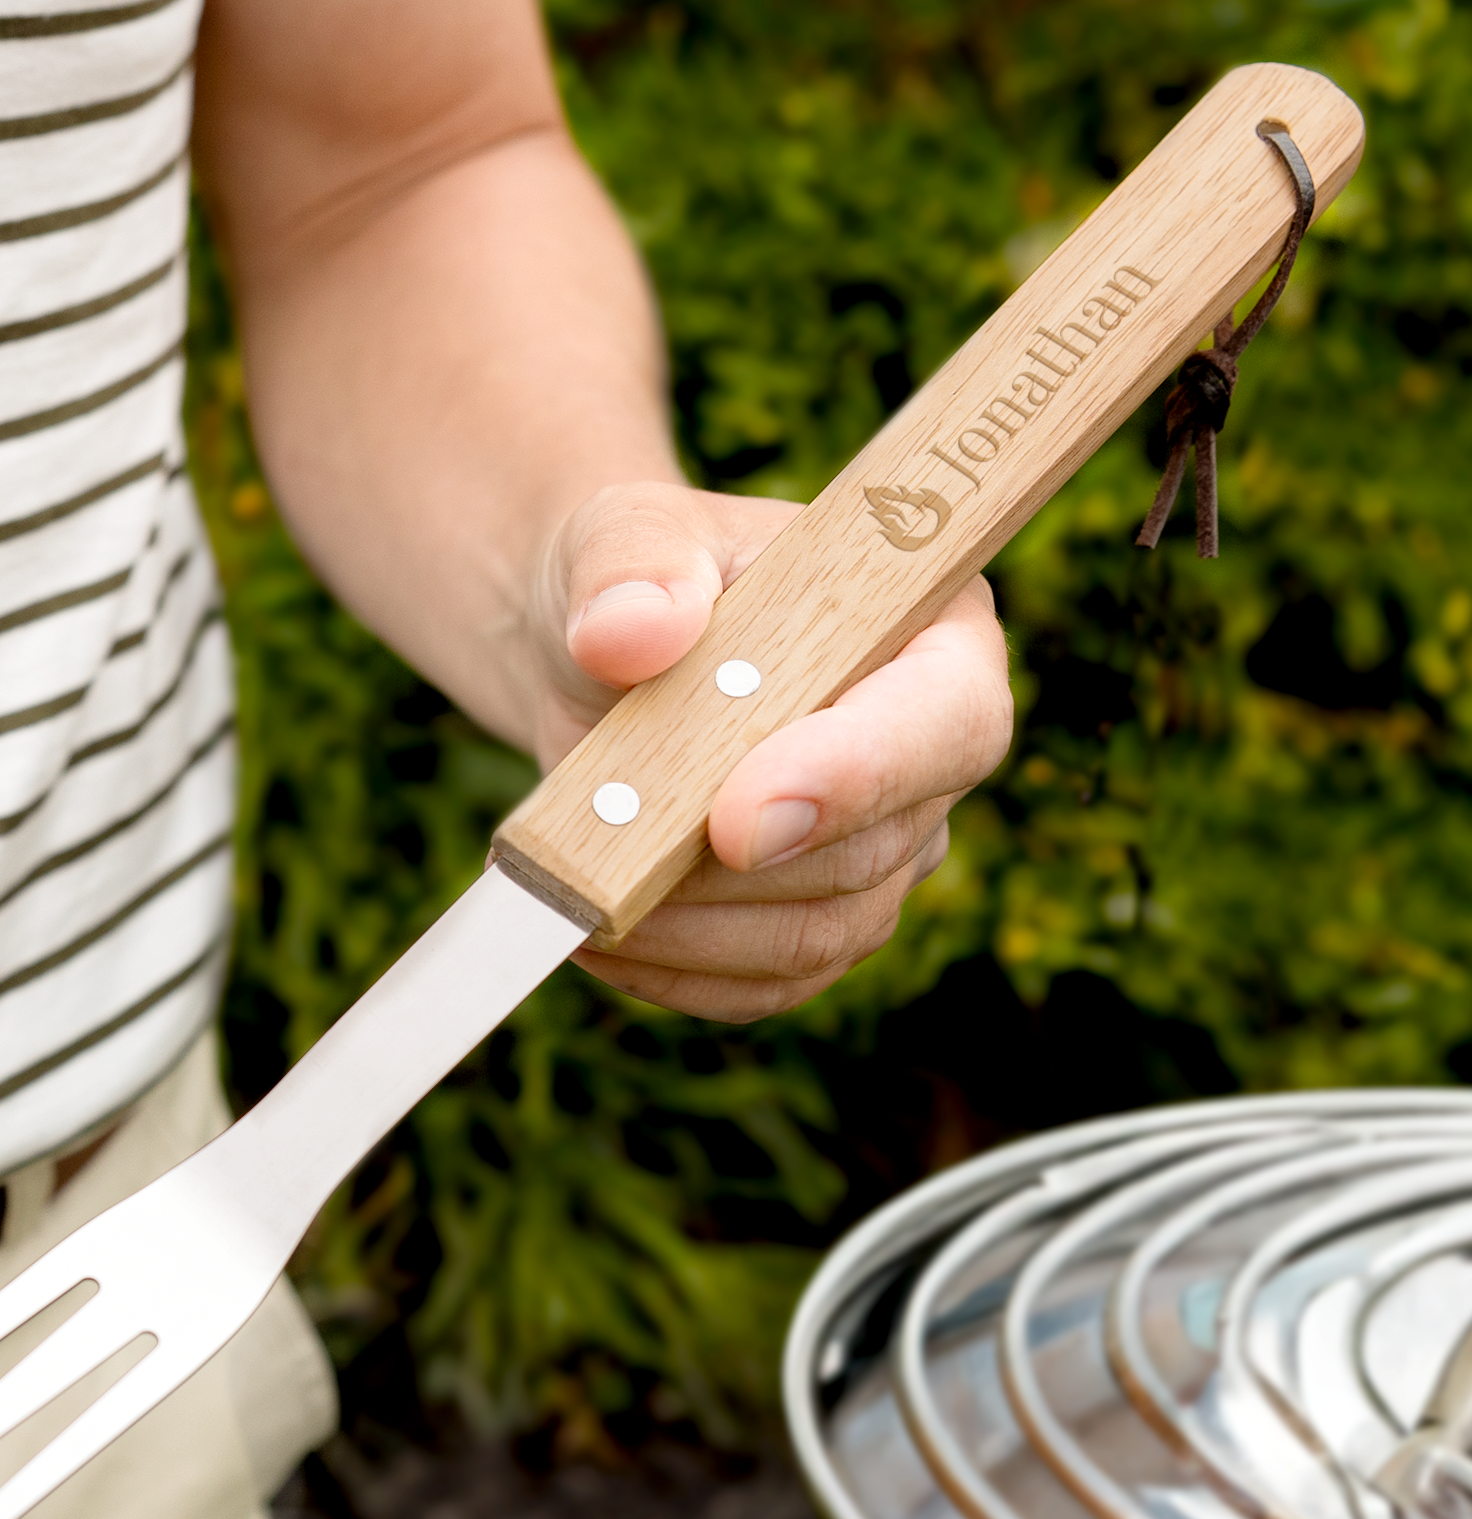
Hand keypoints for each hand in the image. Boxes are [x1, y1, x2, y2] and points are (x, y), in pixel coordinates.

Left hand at [528, 481, 1014, 1022]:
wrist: (602, 656)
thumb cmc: (638, 578)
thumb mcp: (626, 535)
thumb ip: (632, 566)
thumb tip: (628, 632)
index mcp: (935, 631)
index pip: (942, 724)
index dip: (852, 779)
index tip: (733, 822)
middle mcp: (933, 753)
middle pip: (872, 852)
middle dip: (728, 870)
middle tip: (596, 849)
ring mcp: (888, 849)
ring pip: (820, 934)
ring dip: (689, 930)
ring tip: (575, 891)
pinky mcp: (822, 919)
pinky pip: (769, 983)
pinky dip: (675, 973)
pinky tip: (593, 934)